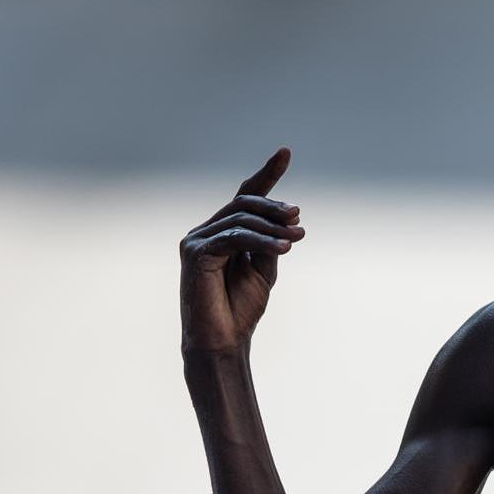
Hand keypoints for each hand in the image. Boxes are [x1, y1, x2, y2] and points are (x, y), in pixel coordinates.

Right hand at [179, 148, 305, 353]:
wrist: (224, 341)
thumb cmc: (241, 309)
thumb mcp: (264, 269)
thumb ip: (271, 241)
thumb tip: (289, 217)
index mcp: (224, 233)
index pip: (246, 195)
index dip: (266, 174)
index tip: (285, 152)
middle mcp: (206, 231)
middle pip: (244, 202)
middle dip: (274, 207)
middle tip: (298, 218)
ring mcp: (197, 240)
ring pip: (241, 219)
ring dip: (273, 227)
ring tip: (297, 239)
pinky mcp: (195, 253)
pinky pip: (234, 238)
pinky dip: (261, 240)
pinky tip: (283, 248)